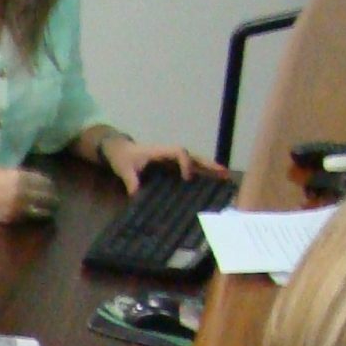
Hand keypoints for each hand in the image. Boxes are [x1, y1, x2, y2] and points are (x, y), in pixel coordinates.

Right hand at [0, 166, 57, 223]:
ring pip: (40, 211)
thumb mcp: (9, 172)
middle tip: (54, 205)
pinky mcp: (10, 217)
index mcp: (24, 177)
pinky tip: (34, 217)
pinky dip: (33, 218)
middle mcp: (23, 191)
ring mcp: (17, 205)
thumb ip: (24, 178)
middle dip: (52, 202)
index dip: (52, 189)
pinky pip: (27, 218)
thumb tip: (39, 185)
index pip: (46, 184)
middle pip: (46, 198)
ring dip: (46, 212)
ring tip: (48, 213)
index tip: (53, 191)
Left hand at [104, 139, 228, 193]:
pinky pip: (189, 168)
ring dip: (208, 168)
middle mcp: (170, 154)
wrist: (120, 150)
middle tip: (223, 173)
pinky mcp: (171, 166)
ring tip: (225, 176)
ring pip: (194, 161)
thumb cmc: (123, 158)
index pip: (179, 153)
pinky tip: (211, 182)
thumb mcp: (124, 169)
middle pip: (193, 156)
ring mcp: (172, 160)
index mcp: (160, 151)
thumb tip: (137, 195)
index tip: (187, 178)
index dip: (185, 164)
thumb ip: (131, 181)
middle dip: (208, 164)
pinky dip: (200, 173)